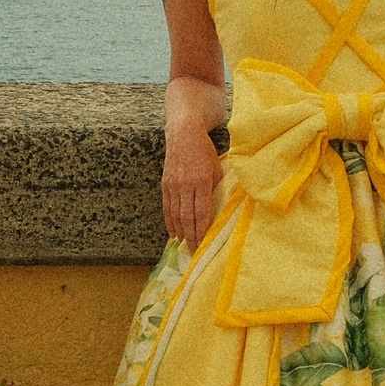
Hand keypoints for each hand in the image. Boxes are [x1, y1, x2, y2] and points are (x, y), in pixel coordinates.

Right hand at [162, 128, 223, 248]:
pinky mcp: (165, 184)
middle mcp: (186, 185)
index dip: (202, 231)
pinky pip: (167, 207)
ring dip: (180, 232)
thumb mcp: (217, 167)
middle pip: (187, 217)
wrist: (183, 133)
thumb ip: (217, 187)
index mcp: (202, 181)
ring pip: (176, 214)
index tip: (204, 244)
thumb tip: (219, 207)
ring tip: (184, 246)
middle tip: (194, 252)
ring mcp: (173, 185)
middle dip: (191, 237)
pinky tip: (173, 233)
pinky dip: (170, 222)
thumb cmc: (205, 150)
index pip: (201, 212)